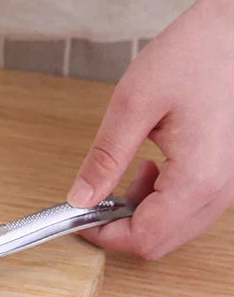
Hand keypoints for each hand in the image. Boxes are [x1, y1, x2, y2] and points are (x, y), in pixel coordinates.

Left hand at [67, 0, 233, 259]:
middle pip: (161, 242)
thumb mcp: (134, 104)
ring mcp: (229, 184)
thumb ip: (106, 157)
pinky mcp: (227, 173)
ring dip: (141, 212)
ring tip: (127, 170)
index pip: (145, 239)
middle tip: (95, 195)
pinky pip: (190, 207)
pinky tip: (150, 166)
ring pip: (176, 227)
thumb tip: (81, 197)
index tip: (78, 216)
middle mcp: (221, 190)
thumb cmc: (195, 54)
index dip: (104, 235)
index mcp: (198, 179)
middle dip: (121, 227)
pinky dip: (161, 199)